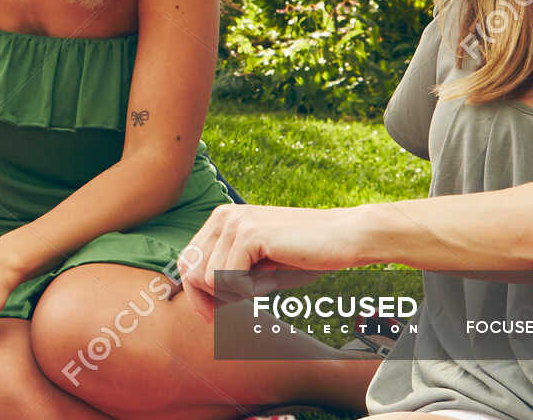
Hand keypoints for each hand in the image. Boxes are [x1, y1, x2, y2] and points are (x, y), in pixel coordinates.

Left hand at [173, 203, 364, 320]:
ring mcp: (234, 222)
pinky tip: (271, 277)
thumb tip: (198, 303)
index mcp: (221, 220)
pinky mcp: (250, 234)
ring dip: (237, 293)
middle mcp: (222, 216)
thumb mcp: (258, 270)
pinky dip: (249, 290)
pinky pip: (229, 278)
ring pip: (208, 278)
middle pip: (191, 270)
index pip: (187, 261)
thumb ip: (227, 280)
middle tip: (241, 302)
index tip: (210, 316)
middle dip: (210, 298)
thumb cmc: (304, 257)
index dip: (195, 294)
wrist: (344, 237)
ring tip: (266, 281)